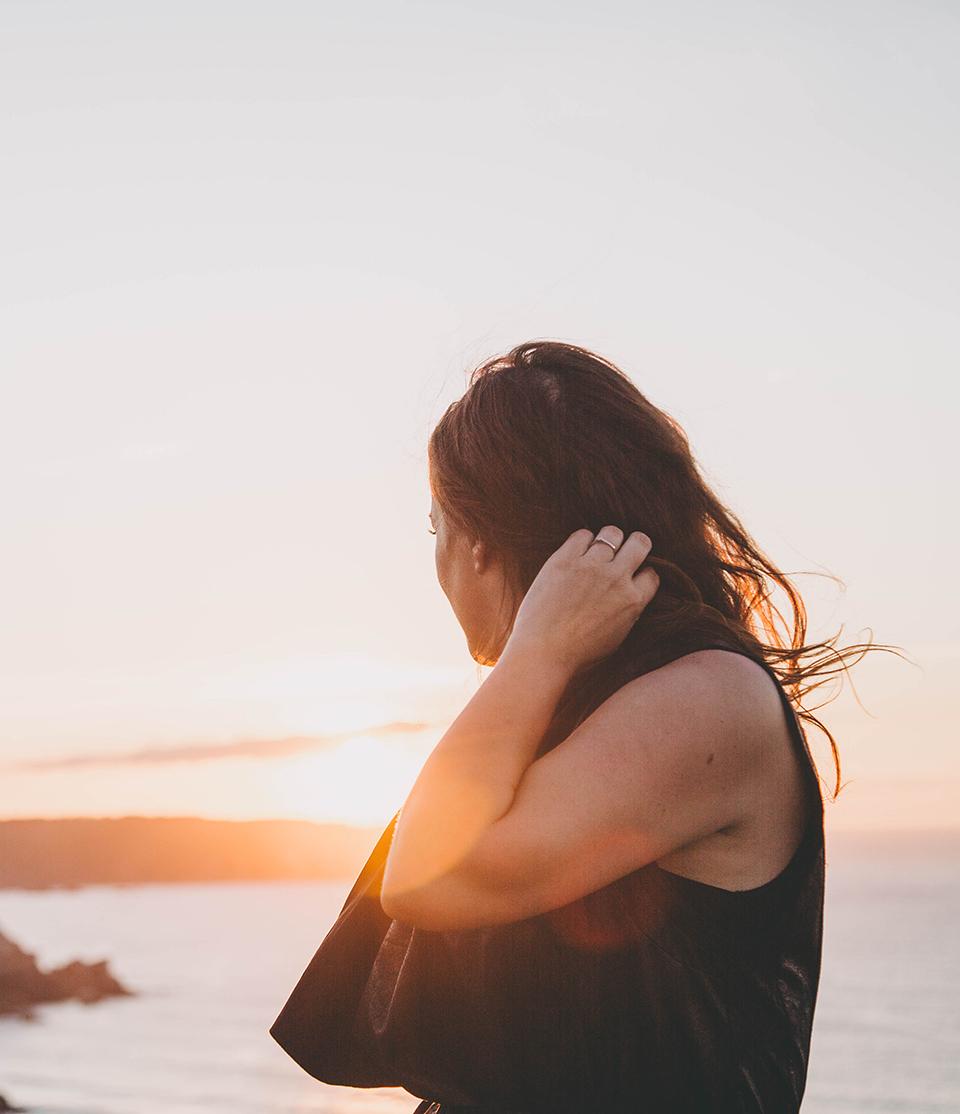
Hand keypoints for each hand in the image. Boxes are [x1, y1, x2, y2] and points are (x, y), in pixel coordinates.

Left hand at [504, 526, 659, 676]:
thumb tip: (632, 596)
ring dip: (608, 540)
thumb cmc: (578, 653)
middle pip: (640, 542)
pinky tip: (577, 552)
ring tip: (598, 550)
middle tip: (624, 551)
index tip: (632, 576)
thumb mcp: (617, 637)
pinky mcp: (564, 559)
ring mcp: (591, 566)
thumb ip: (628, 612)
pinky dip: (582, 540)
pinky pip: (582, 534)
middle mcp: (616, 578)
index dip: (643, 572)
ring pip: (611, 534)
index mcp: (633, 601)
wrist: (543, 652)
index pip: (652, 573)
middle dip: (636, 544)